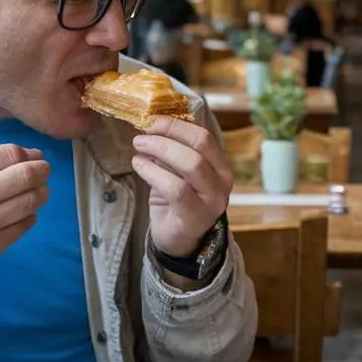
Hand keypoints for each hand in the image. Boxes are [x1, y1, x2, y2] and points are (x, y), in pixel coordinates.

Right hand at [0, 144, 50, 298]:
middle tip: (43, 172)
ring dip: (41, 192)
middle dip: (42, 170)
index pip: (9, 153)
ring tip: (37, 191)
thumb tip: (30, 155)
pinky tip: (20, 213)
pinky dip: (29, 214)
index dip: (29, 154)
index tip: (34, 157)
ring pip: (31, 200)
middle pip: (25, 175)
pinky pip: (26, 224)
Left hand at [132, 116, 231, 257]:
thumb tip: (151, 126)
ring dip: (160, 150)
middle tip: (143, 134)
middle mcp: (222, 181)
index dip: (177, 125)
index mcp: (219, 166)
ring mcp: (212, 200)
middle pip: (199, 146)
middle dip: (168, 134)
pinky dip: (153, 172)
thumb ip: (171, 152)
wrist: (179, 241)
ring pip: (190, 164)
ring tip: (139, 147)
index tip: (153, 120)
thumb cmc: (178, 202)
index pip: (204, 136)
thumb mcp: (177, 172)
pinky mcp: (196, 216)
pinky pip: (175, 188)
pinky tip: (139, 165)